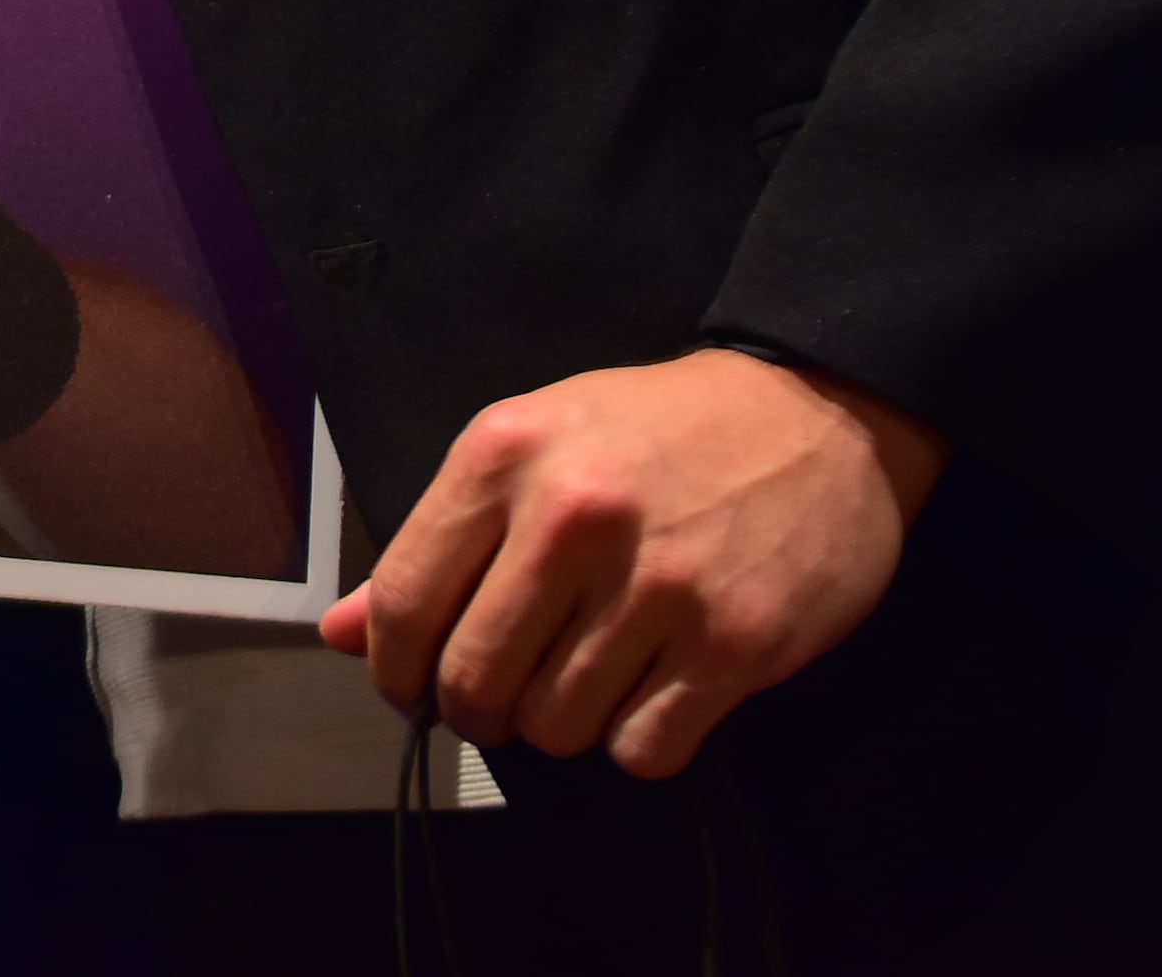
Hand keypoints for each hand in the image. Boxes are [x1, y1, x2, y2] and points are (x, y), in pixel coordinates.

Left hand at [319, 348, 946, 779]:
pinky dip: (636, 743)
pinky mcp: (733, 643)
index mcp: (504, 456)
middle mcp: (572, 517)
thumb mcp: (532, 445)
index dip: (394, 669)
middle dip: (477, 710)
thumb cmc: (659, 430)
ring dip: (562, 724)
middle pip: (474, 680)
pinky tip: (650, 694)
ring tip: (587, 677)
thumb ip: (439, 541)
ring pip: (555, 726)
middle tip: (504, 697)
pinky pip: (643, 749)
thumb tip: (344, 632)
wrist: (818, 411)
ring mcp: (657, 584)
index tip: (411, 688)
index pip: (405, 601)